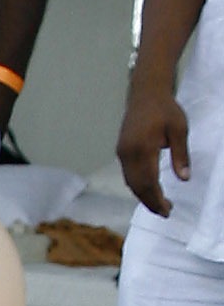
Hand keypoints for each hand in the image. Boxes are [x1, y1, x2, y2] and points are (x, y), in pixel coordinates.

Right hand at [120, 87, 190, 217]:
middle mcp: (128, 154)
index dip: (157, 199)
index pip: (149, 182)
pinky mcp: (121, 151)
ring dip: (143, 196)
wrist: (145, 93)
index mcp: (143, 148)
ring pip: (130, 183)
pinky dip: (137, 186)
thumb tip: (184, 178)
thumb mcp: (179, 130)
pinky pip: (128, 175)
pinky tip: (148, 189)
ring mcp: (122, 153)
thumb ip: (181, 155)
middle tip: (165, 212)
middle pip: (137, 187)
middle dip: (150, 202)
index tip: (167, 210)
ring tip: (157, 204)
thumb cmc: (165, 109)